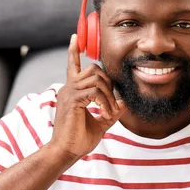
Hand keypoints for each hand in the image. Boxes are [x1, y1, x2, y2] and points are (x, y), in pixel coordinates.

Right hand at [49, 34, 125, 159]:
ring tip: (109, 112)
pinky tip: (105, 113)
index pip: (72, 65)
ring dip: (109, 95)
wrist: (66, 152)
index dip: (73, 50)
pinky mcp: (72, 100)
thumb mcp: (100, 123)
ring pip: (97, 79)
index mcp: (72, 91)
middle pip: (94, 69)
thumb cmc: (79, 139)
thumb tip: (124, 102)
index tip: (75, 36)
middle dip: (110, 84)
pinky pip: (95, 91)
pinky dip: (105, 101)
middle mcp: (68, 88)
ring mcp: (68, 93)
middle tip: (114, 104)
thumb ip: (110, 110)